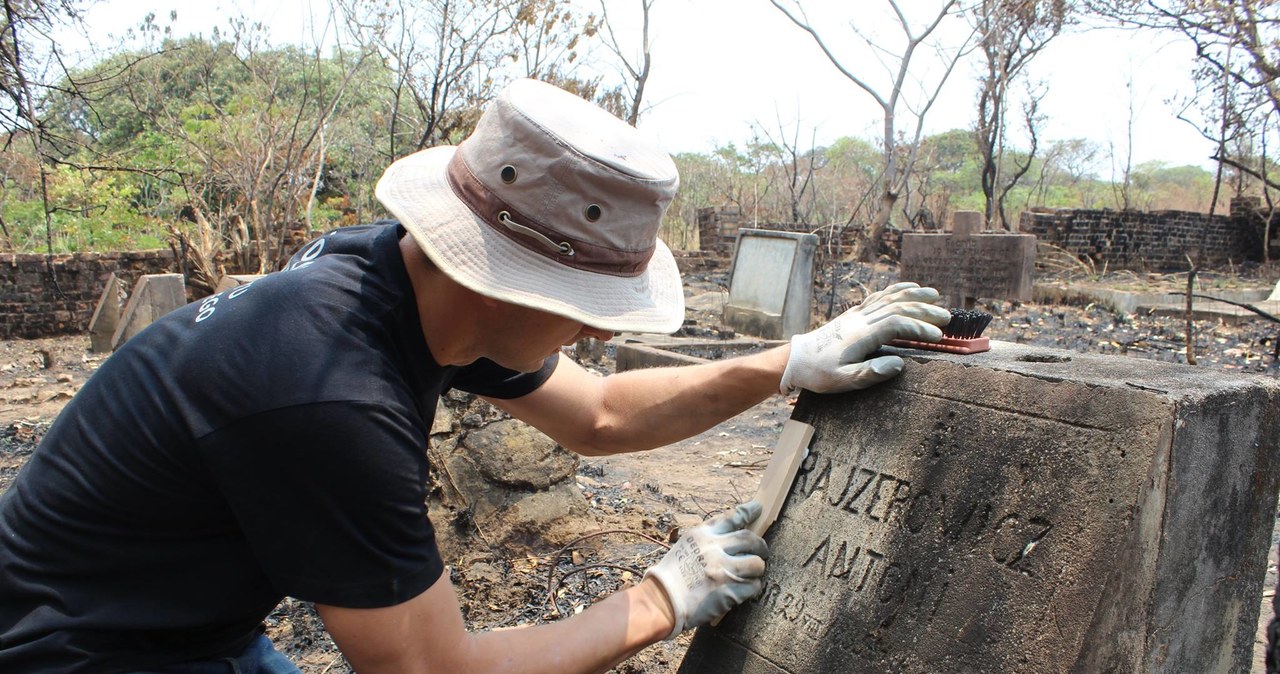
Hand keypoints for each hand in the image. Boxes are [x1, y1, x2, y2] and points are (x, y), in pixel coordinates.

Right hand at [644, 500, 768, 639]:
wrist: (661, 601)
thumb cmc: (670, 576)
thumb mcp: (685, 547)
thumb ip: (706, 541)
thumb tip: (729, 539)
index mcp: (702, 535)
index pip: (731, 517)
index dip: (748, 511)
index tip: (757, 508)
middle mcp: (715, 549)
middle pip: (750, 539)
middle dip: (760, 546)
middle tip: (762, 552)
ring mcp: (723, 570)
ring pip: (756, 564)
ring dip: (756, 570)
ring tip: (749, 575)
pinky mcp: (729, 591)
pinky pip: (753, 586)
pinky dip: (751, 588)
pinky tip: (743, 590)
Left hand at [780, 282, 950, 394]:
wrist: (797, 360)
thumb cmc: (820, 373)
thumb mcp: (843, 380)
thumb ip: (869, 373)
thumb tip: (898, 364)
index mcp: (861, 335)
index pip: (896, 324)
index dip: (918, 327)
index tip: (937, 336)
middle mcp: (861, 320)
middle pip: (897, 307)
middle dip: (923, 310)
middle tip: (946, 317)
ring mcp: (858, 314)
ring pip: (889, 298)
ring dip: (913, 296)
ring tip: (935, 296)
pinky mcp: (855, 314)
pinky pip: (879, 297)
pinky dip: (897, 290)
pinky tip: (910, 289)